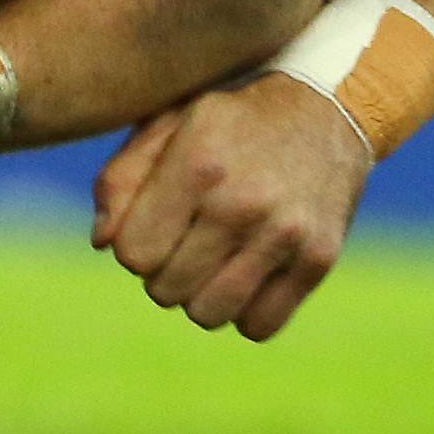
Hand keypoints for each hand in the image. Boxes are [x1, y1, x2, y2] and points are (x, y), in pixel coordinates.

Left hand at [91, 74, 372, 339]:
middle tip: (189, 238)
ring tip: (216, 258)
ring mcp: (285, 234)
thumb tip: (103, 243)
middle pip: (166, 290)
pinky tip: (250, 272)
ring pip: (209, 315)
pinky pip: (259, 326)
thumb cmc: (233, 121)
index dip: (137, 243)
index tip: (158, 222)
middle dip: (167, 270)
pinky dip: (247, 311)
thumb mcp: (169, 123)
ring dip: (203, 295)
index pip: (133, 255)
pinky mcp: (319, 258)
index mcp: (199, 163)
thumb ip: (121, 178)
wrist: (330, 107)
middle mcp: (243, 202)